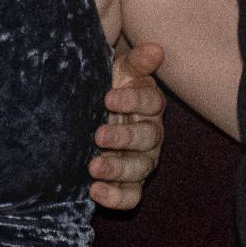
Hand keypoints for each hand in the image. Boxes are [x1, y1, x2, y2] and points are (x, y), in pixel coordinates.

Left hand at [89, 41, 166, 210]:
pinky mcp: (128, 184)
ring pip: (140, 169)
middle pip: (148, 138)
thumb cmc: (107, 89)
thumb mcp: (120, 70)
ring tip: (93, 167)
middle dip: (125, 137)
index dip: (133, 100)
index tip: (109, 97)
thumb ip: (137, 61)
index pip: (150, 101)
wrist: (90, 113)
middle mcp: (150, 134)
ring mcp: (141, 161)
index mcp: (149, 105)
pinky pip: (130, 196)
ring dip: (118, 169)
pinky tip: (94, 191)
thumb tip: (156, 48)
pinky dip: (115, 198)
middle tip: (99, 134)